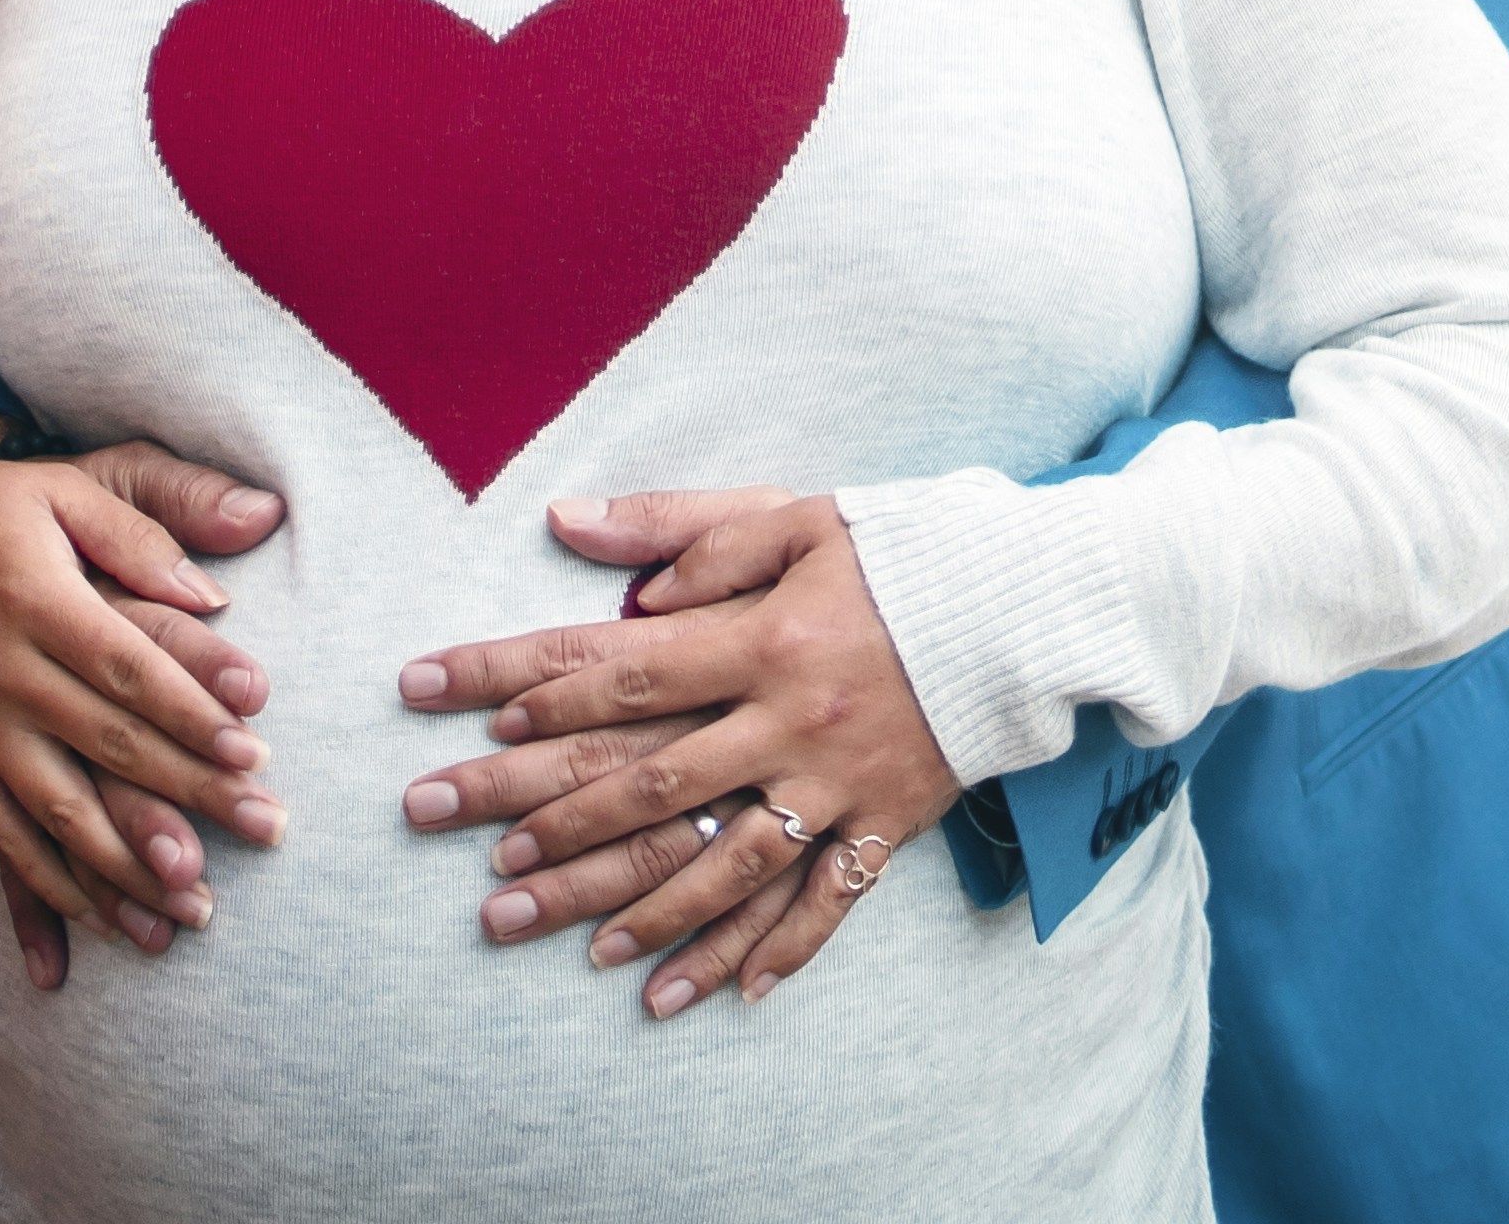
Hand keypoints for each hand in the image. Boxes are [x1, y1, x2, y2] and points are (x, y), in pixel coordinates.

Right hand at [0, 449, 282, 989]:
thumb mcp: (64, 489)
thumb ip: (147, 526)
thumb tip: (219, 588)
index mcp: (35, 599)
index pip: (126, 665)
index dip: (191, 709)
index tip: (254, 747)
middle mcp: (1, 674)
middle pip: (108, 745)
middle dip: (189, 793)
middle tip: (264, 827)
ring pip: (57, 814)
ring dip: (129, 868)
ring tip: (197, 910)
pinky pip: (5, 841)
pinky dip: (53, 893)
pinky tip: (106, 929)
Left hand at [397, 488, 962, 1018]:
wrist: (1033, 606)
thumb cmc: (908, 551)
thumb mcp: (798, 514)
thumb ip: (685, 530)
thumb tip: (573, 528)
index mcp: (763, 638)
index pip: (630, 673)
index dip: (548, 697)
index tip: (475, 719)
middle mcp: (789, 721)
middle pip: (653, 782)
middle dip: (555, 820)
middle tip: (477, 855)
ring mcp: (836, 784)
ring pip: (724, 863)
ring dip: (642, 909)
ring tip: (567, 943)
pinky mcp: (883, 824)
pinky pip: (823, 902)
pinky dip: (771, 952)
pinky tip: (714, 994)